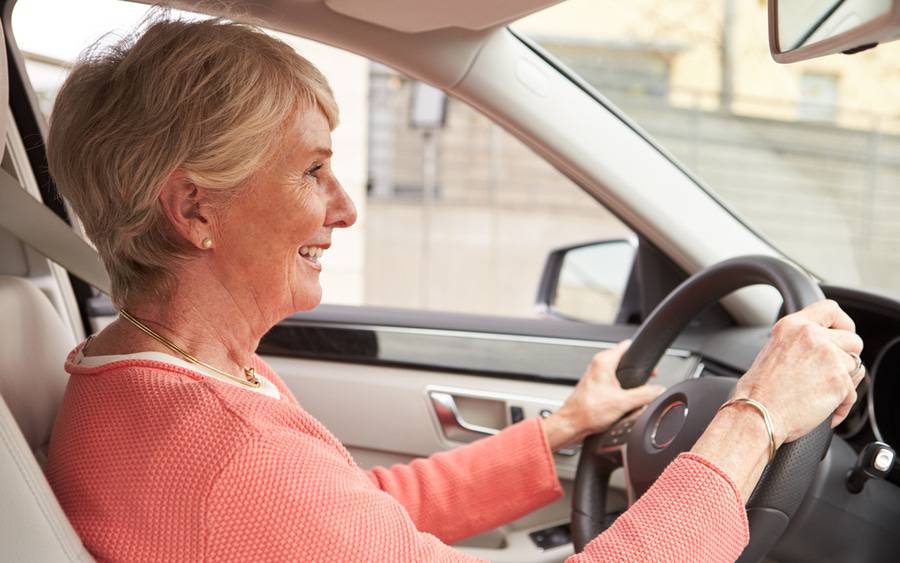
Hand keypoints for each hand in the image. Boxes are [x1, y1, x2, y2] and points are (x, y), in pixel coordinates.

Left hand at [542, 340, 664, 450]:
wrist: (572, 424)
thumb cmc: (587, 411)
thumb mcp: (624, 402)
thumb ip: (645, 394)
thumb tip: (658, 390)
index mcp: (603, 361)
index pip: (627, 345)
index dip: (641, 352)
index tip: (651, 362)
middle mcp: (598, 365)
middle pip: (625, 360)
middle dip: (637, 371)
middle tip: (648, 380)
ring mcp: (595, 376)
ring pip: (619, 373)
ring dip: (629, 382)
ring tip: (636, 393)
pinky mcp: (595, 387)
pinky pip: (614, 383)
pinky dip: (621, 390)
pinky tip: (625, 401)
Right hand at [733, 299, 864, 446]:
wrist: (757, 414)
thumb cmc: (758, 391)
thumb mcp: (773, 351)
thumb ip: (799, 343)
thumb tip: (821, 348)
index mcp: (792, 326)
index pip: (830, 309)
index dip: (842, 323)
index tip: (842, 334)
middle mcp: (811, 336)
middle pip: (853, 340)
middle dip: (846, 357)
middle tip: (830, 373)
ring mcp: (828, 357)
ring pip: (855, 366)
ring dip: (844, 381)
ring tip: (822, 394)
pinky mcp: (839, 380)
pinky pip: (852, 393)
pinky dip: (841, 405)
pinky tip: (822, 410)